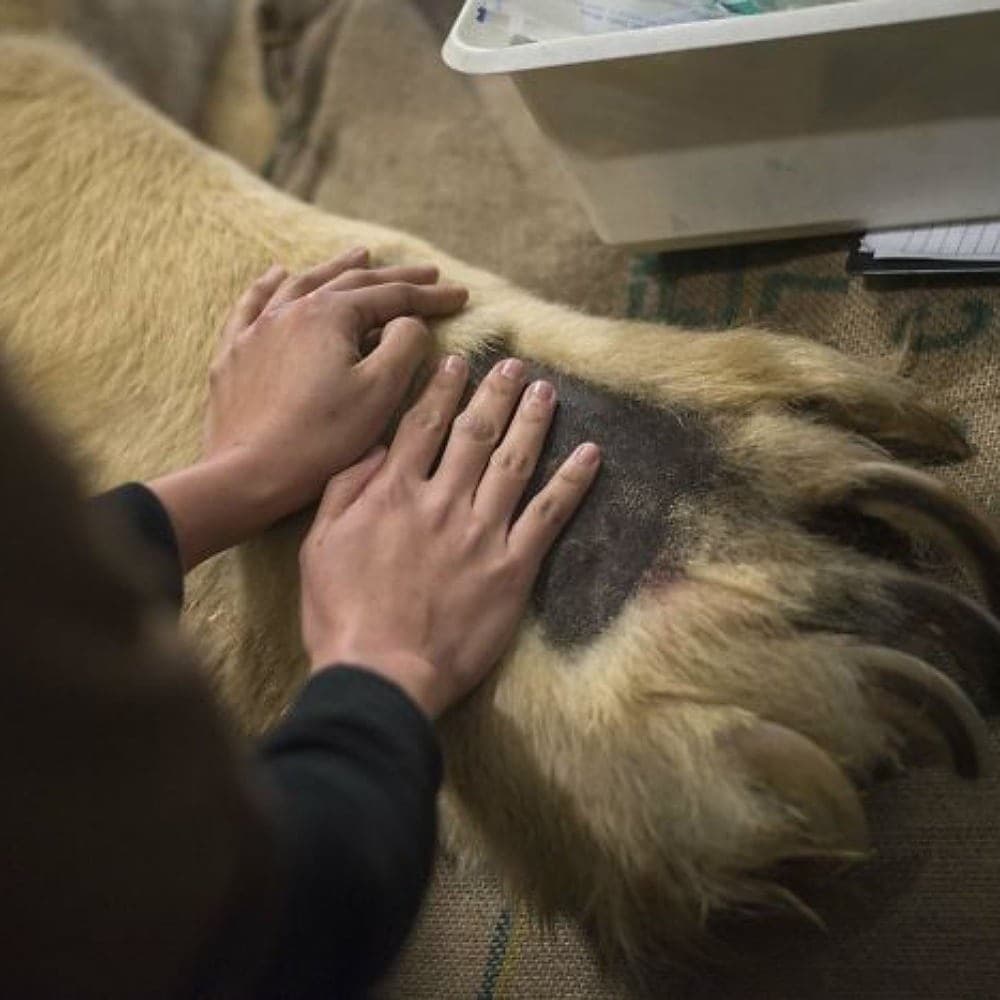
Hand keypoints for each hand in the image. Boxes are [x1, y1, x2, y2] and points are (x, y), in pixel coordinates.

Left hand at [148, 248, 467, 568]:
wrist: (250, 473)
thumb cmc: (322, 437)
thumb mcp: (380, 391)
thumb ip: (405, 345)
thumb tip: (411, 322)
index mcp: (329, 314)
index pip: (392, 297)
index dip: (430, 296)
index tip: (461, 296)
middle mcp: (291, 310)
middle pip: (351, 283)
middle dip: (394, 278)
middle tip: (428, 273)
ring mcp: (258, 329)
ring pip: (303, 284)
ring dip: (337, 267)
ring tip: (360, 254)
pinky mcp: (235, 354)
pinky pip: (253, 305)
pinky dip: (270, 285)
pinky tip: (278, 274)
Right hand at [299, 354, 600, 718]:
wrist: (382, 673)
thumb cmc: (342, 615)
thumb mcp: (318, 545)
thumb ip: (344, 489)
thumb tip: (376, 448)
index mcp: (394, 492)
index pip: (423, 425)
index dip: (442, 389)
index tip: (458, 363)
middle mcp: (442, 500)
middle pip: (474, 433)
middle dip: (494, 393)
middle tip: (513, 365)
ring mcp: (482, 531)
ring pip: (514, 462)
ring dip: (532, 421)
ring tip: (546, 391)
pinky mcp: (514, 567)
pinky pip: (549, 514)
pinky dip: (572, 481)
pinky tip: (590, 453)